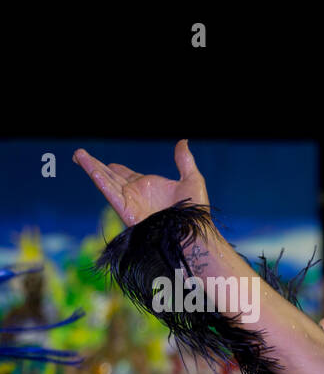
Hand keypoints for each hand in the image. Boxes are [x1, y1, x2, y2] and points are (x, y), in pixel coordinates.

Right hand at [72, 140, 209, 227]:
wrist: (194, 232)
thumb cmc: (196, 212)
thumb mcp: (192, 179)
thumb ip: (184, 161)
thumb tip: (183, 142)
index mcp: (147, 186)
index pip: (124, 174)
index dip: (113, 167)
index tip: (105, 162)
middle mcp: (136, 194)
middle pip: (110, 176)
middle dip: (95, 165)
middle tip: (79, 154)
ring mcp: (130, 202)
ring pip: (106, 182)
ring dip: (92, 168)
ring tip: (78, 156)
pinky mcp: (128, 212)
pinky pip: (112, 195)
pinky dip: (101, 182)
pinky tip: (92, 171)